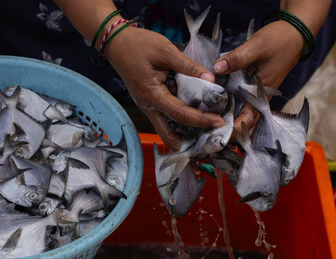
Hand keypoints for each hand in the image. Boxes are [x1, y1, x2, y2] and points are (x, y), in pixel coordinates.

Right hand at [103, 27, 224, 147]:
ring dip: (184, 132)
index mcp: (153, 96)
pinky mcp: (149, 102)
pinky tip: (193, 118)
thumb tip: (210, 79)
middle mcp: (148, 107)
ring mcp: (147, 106)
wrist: (117, 43)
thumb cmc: (139, 45)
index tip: (218, 121)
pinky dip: (178, 122)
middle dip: (191, 137)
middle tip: (212, 133)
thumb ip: (188, 67)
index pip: (180, 114)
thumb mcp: (166, 51)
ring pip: (166, 128)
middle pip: (170, 133)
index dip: (201, 119)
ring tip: (205, 128)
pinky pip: (164, 118)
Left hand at [212, 21, 305, 133]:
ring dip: (226, 118)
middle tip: (203, 133)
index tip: (216, 134)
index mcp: (261, 93)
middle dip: (225, 129)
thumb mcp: (256, 46)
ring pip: (240, 112)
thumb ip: (237, 58)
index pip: (248, 120)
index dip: (233, 131)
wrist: (294, 33)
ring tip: (204, 122)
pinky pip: (240, 100)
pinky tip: (213, 103)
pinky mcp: (253, 86)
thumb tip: (216, 68)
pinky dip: (229, 104)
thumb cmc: (279, 40)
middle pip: (242, 121)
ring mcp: (257, 93)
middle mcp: (259, 97)